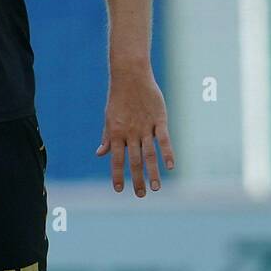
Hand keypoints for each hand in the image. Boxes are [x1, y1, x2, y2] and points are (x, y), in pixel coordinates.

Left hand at [96, 69, 174, 196]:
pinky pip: (163, 139)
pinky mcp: (159, 119)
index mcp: (116, 133)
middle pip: (134, 160)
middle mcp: (130, 132)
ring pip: (149, 154)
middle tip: (141, 195)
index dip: (117, 175)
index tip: (119, 190)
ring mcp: (145, 126)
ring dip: (152, 172)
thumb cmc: (118, 97)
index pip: (116, 159)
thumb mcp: (109, 117)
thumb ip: (107, 137)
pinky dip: (167, 153)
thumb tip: (100, 153)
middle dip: (137, 179)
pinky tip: (171, 166)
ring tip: (155, 188)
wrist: (130, 76)